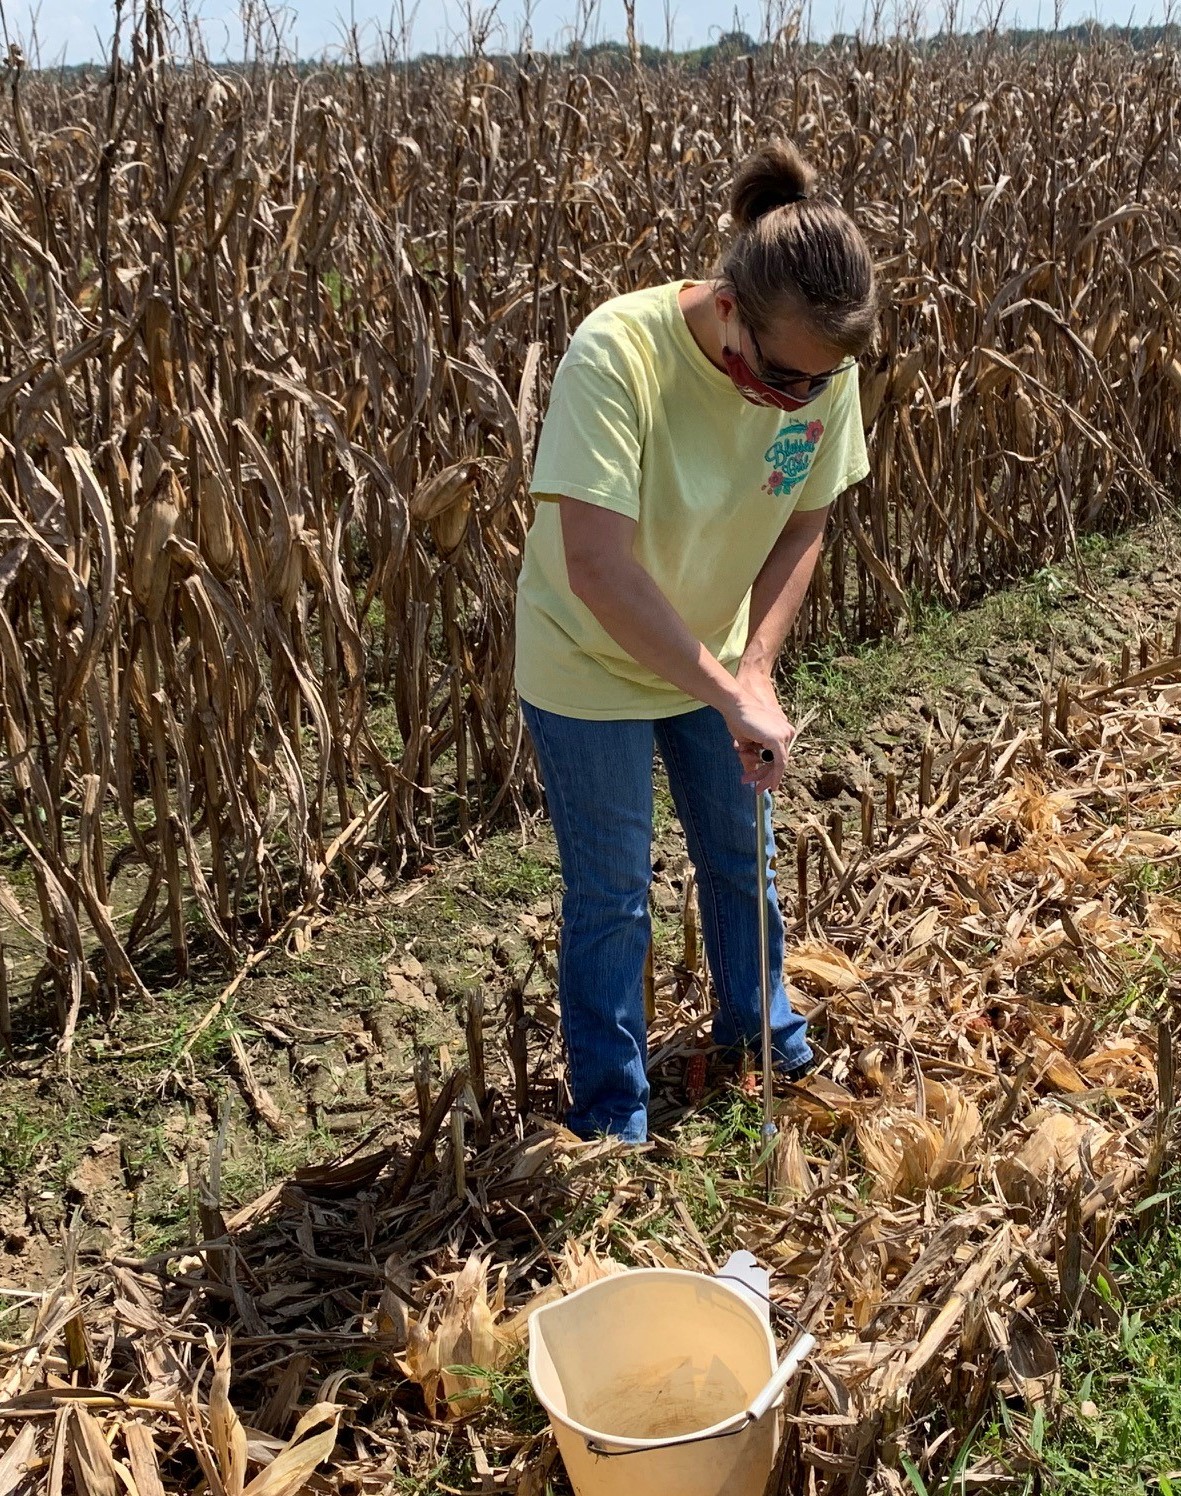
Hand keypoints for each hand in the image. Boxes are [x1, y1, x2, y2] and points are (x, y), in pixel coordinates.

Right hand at [723, 666, 795, 790]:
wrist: (735, 706)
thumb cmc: (739, 719)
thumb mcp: (746, 744)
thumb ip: (751, 758)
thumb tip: (750, 773)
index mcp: (782, 731)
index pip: (778, 756)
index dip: (769, 771)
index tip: (760, 782)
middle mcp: (787, 732)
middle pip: (779, 762)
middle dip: (765, 777)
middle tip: (757, 790)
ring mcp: (785, 735)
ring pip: (777, 765)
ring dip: (762, 775)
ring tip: (747, 781)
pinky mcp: (778, 739)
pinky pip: (779, 763)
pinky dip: (774, 775)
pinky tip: (770, 786)